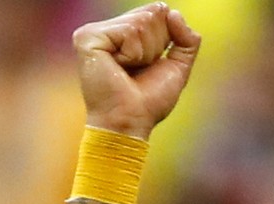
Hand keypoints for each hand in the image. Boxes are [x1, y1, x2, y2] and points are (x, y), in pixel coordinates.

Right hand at [73, 2, 200, 138]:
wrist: (131, 120)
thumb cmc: (149, 99)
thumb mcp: (177, 66)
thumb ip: (186, 40)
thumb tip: (174, 13)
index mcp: (124, 33)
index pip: (156, 13)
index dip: (165, 40)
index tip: (152, 63)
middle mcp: (107, 29)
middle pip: (150, 16)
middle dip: (156, 47)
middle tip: (140, 69)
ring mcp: (94, 32)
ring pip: (141, 23)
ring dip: (145, 52)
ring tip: (129, 69)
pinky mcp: (87, 37)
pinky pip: (129, 31)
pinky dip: (134, 53)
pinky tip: (120, 66)